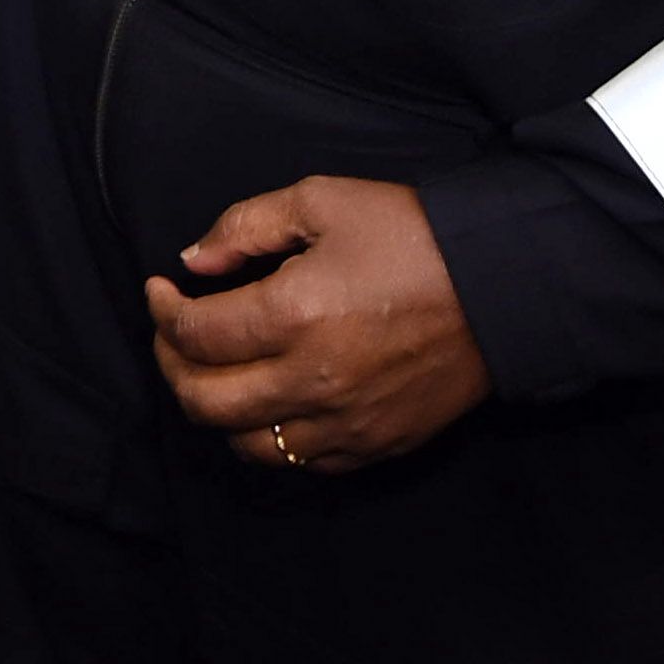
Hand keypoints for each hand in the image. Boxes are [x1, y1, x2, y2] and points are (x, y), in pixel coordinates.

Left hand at [143, 177, 491, 472]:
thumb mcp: (322, 201)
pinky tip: (273, 397)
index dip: (161, 311)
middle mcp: (312, 380)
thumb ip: (244, 227)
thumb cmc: (412, 234)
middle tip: (173, 334)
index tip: (161, 290)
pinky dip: (271, 436)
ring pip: (245, 444)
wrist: (502, 284)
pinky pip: (301, 462)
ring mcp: (344, 422)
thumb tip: (192, 262)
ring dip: (217, 409)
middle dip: (171, 366)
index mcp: (293, 315)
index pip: (192, 335)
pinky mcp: (375, 445)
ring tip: (218, 370)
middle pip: (204, 401)